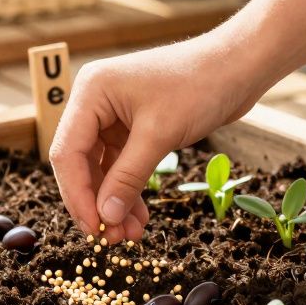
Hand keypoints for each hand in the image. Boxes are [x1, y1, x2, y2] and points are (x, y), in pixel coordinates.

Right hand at [49, 34, 262, 242]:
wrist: (238, 65)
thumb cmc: (198, 85)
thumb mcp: (159, 135)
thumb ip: (128, 177)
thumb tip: (106, 217)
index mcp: (90, 93)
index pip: (67, 152)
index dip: (77, 195)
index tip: (94, 228)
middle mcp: (94, 102)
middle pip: (79, 163)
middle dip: (95, 202)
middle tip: (110, 239)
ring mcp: (113, 115)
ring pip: (101, 169)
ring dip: (113, 202)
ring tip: (129, 235)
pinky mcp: (133, 127)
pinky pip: (122, 165)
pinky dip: (129, 190)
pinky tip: (139, 217)